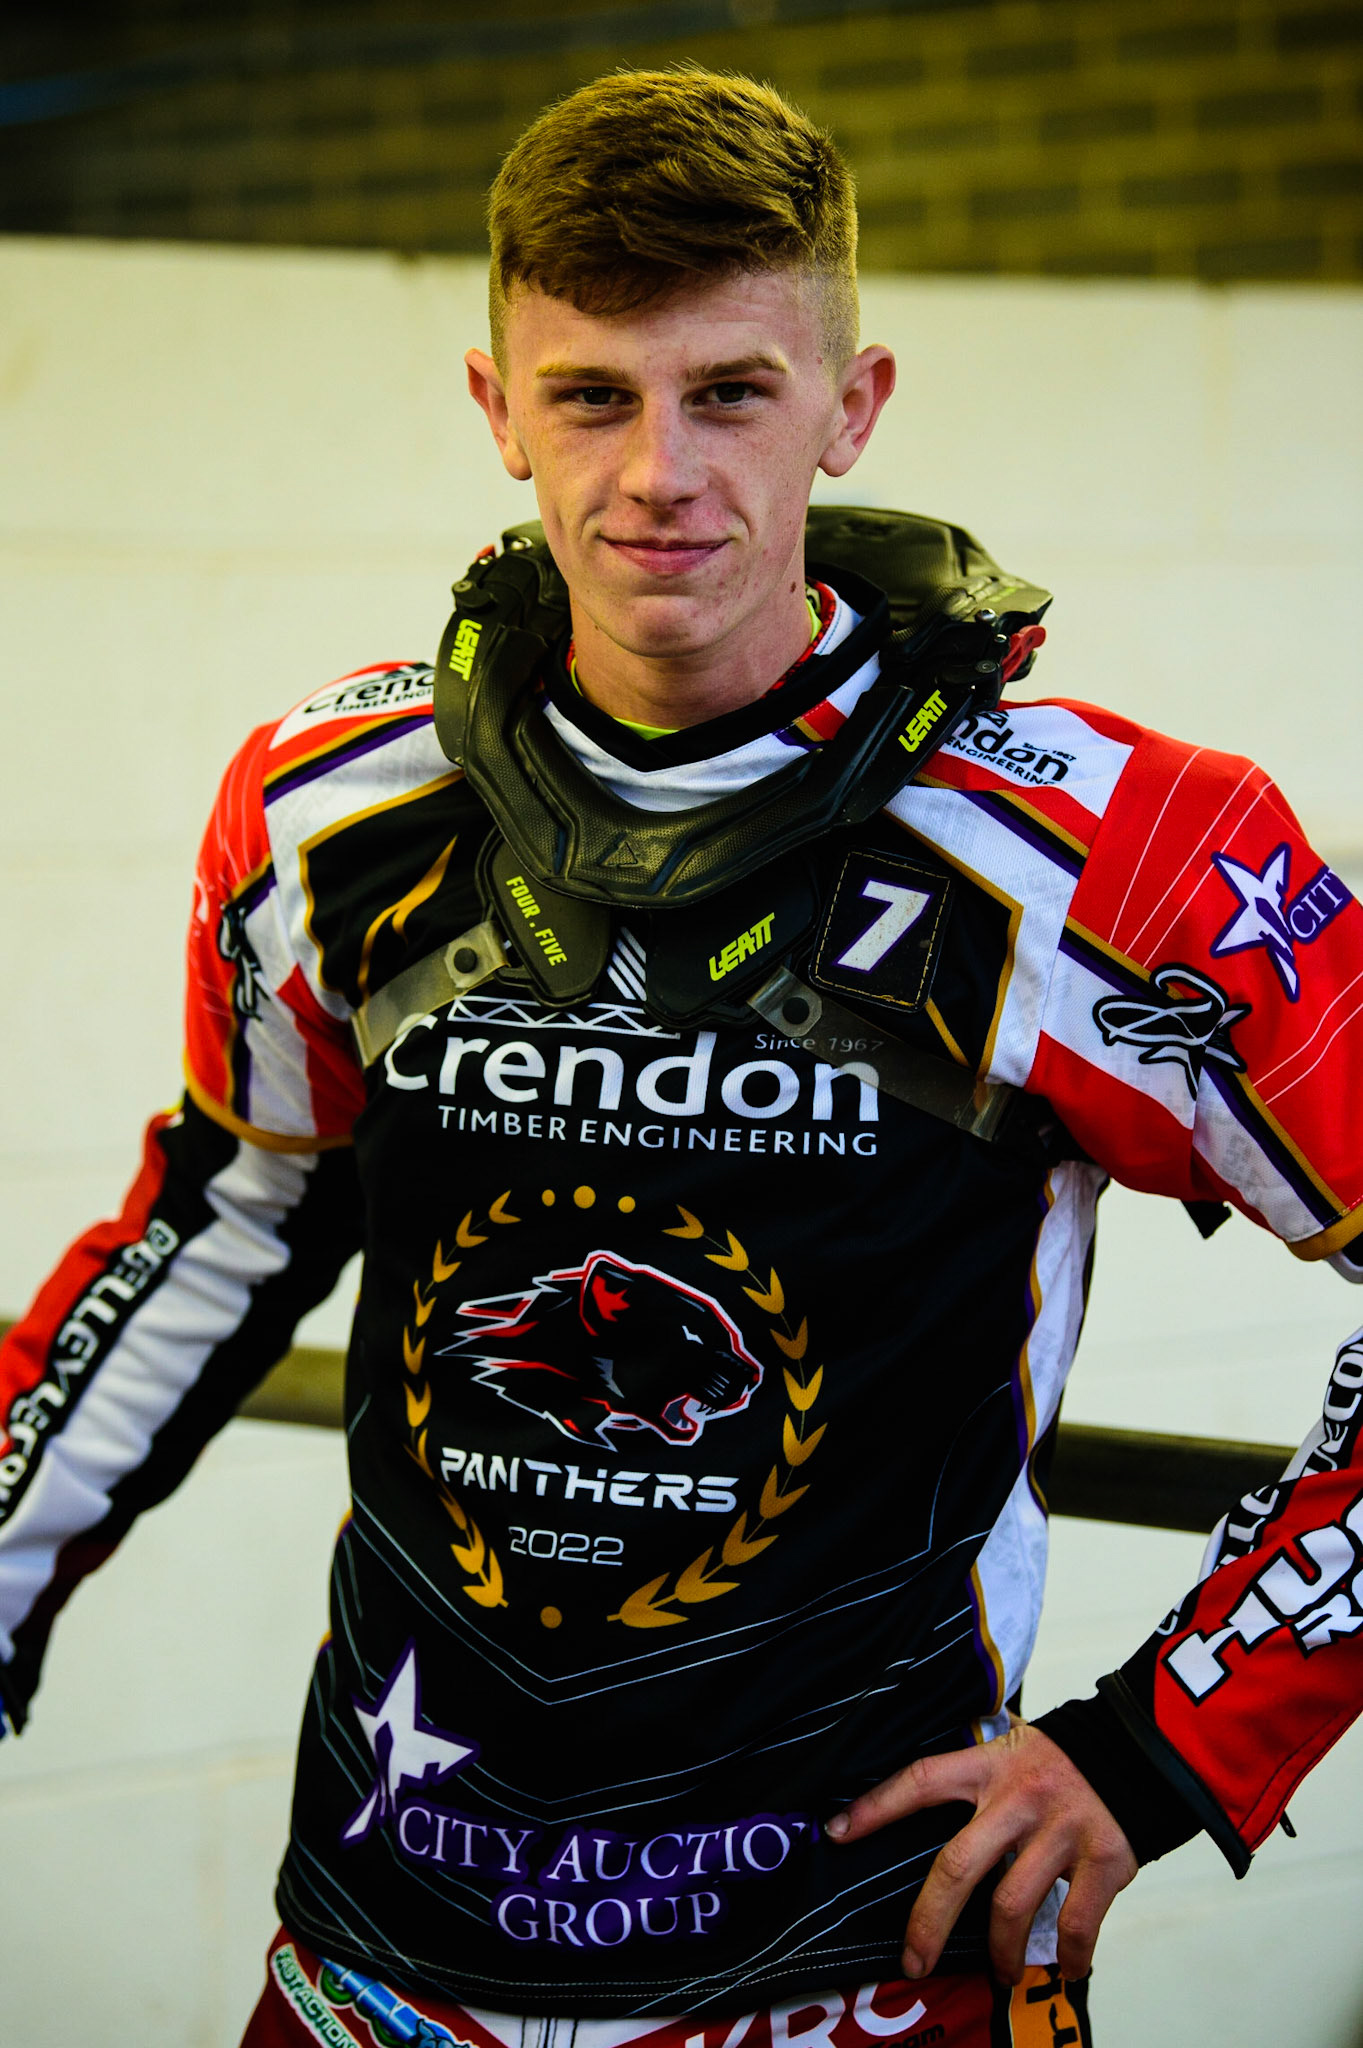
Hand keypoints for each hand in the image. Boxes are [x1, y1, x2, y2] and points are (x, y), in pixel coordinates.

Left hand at [825, 1715, 1136, 1984]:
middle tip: (914, 1961)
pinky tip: (1064, 1968)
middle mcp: (1019, 1797)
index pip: (920, 1781)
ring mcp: (1060, 1829)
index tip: (836, 1833)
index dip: (875, 1806)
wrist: (1138, 1748)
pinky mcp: (1102, 1859)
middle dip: (928, 1922)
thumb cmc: (1062, 1758)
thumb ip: (973, 1768)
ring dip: (999, 1951)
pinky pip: (1075, 1924)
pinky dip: (1067, 1957)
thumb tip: (920, 1795)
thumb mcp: (1011, 1746)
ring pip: (1011, 1906)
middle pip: (958, 1866)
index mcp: (990, 1765)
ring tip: (999, 1970)